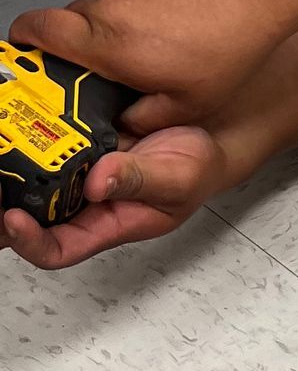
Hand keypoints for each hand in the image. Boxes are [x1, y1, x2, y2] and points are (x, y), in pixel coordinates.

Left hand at [2, 125, 227, 269]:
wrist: (205, 132)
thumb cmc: (197, 169)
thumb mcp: (179, 179)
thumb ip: (140, 180)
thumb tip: (97, 183)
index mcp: (107, 224)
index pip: (59, 249)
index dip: (31, 242)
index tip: (15, 220)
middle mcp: (84, 202)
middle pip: (29, 219)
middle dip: (2, 209)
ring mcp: (76, 171)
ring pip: (29, 183)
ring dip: (8, 174)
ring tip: (1, 148)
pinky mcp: (75, 141)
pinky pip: (44, 144)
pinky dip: (28, 135)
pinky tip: (21, 121)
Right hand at [10, 0, 291, 130]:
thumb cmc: (233, 43)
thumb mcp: (190, 103)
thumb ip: (145, 118)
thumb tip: (124, 125)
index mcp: (109, 44)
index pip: (36, 31)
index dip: (23, 41)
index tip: (24, 54)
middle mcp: (110, 7)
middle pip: (68, 23)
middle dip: (80, 45)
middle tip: (106, 64)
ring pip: (103, 7)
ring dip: (117, 26)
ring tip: (157, 41)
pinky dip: (142, 4)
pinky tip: (173, 19)